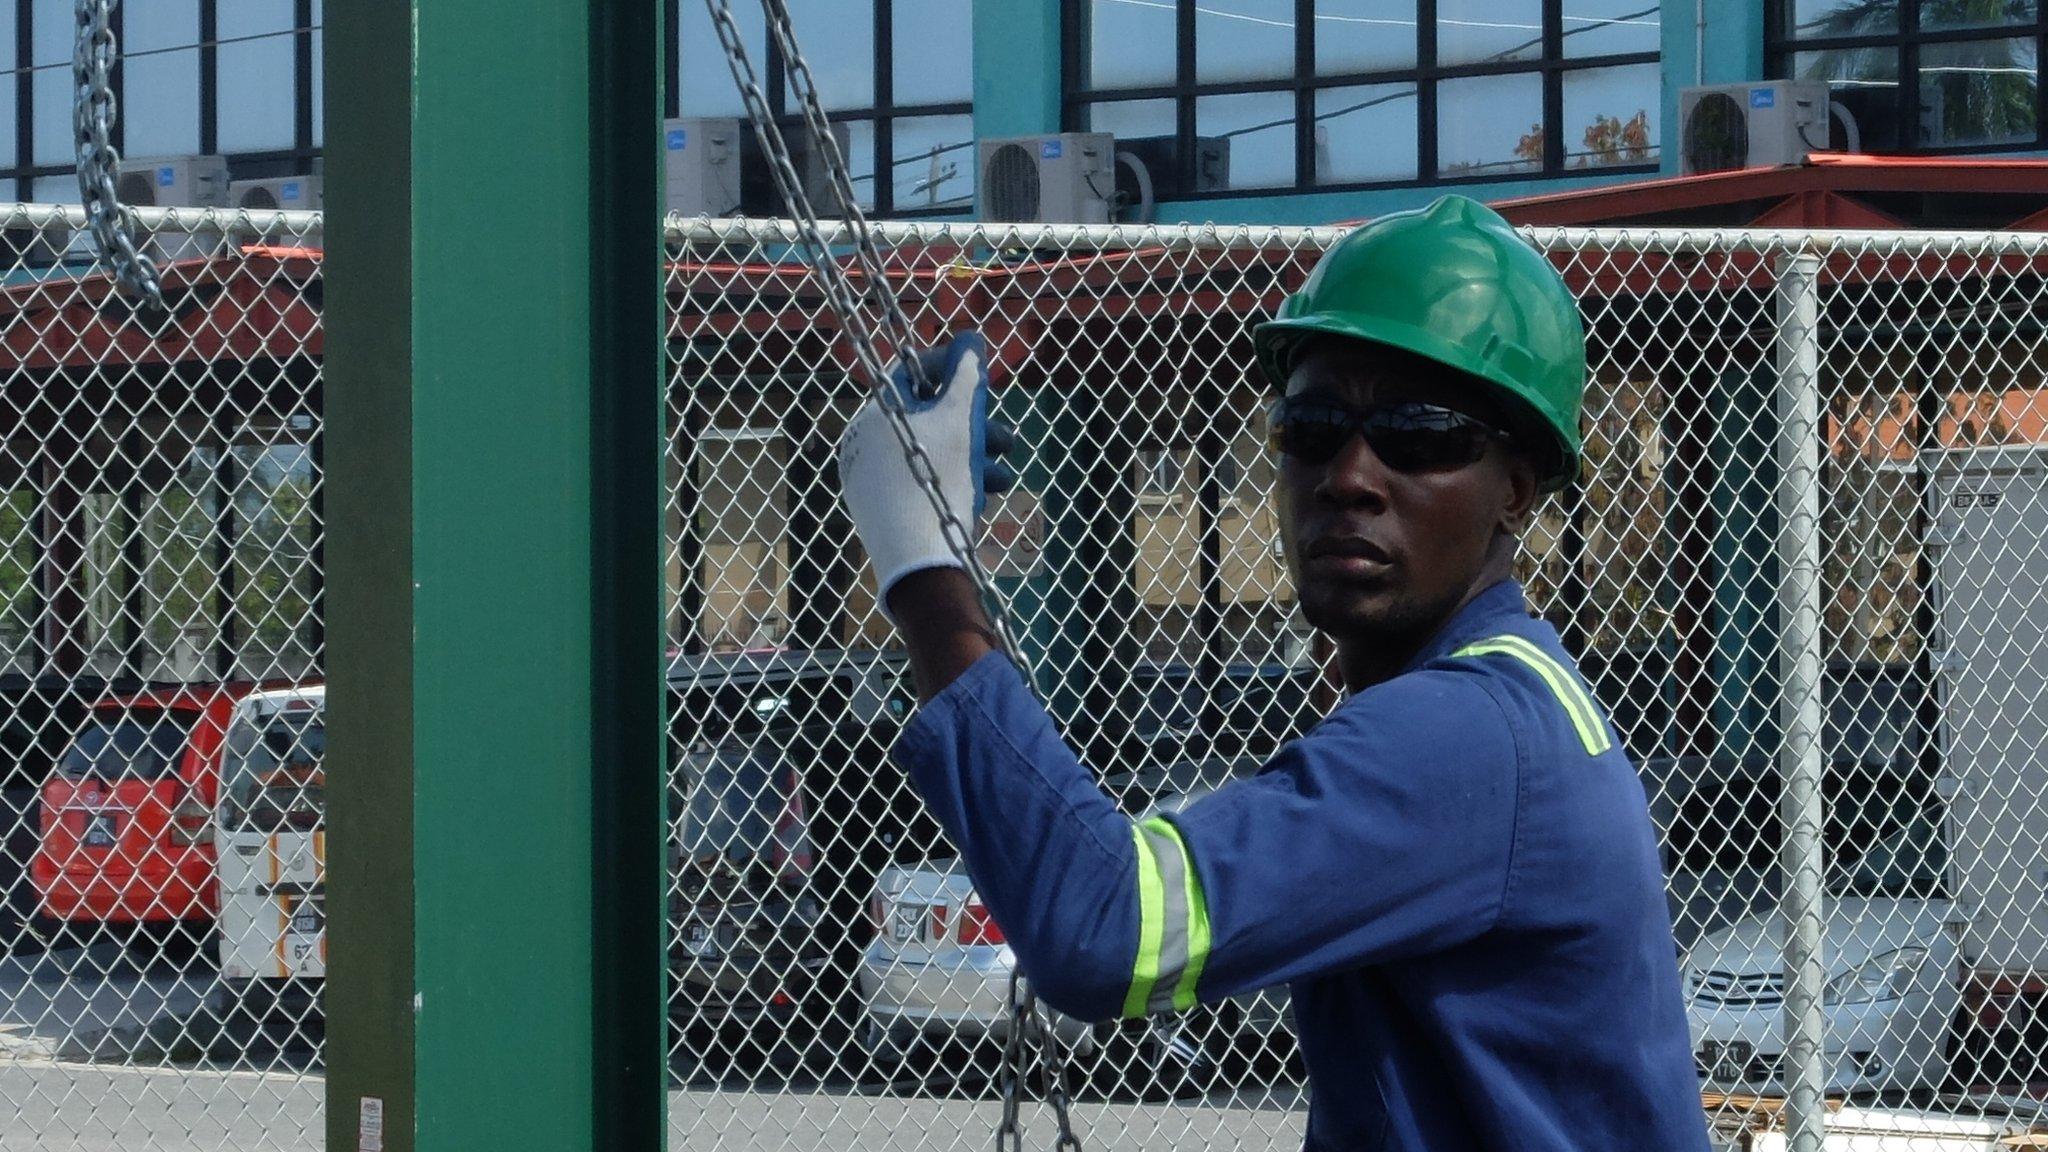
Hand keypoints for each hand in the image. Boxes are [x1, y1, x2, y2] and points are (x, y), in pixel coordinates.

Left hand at [836, 330, 1017, 619]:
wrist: (919, 560)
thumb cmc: (938, 479)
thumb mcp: (960, 419)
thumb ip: (967, 375)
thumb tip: (972, 338)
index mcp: (874, 414)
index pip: (911, 372)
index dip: (950, 368)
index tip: (981, 376)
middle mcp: (864, 443)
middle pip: (927, 418)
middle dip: (974, 426)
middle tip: (1005, 438)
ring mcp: (870, 479)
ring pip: (930, 454)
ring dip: (974, 459)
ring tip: (1005, 476)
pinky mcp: (881, 510)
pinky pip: (920, 482)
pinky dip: (953, 482)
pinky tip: (983, 497)